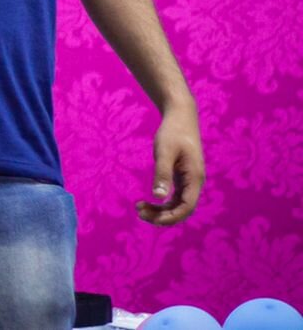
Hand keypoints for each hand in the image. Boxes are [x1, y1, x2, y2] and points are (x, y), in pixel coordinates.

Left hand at [135, 101, 203, 225]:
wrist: (180, 116)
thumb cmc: (173, 132)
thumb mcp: (164, 152)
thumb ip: (162, 173)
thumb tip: (158, 196)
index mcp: (195, 178)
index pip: (187, 207)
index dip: (171, 217)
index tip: (151, 219)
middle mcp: (195, 182)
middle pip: (182, 209)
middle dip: (162, 216)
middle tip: (139, 214)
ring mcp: (189, 180)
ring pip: (177, 204)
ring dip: (161, 210)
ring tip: (139, 209)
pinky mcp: (182, 176)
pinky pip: (174, 196)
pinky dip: (162, 201)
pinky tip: (147, 200)